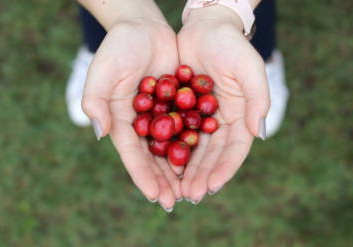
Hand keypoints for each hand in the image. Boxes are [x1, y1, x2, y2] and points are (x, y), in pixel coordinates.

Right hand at [81, 19, 180, 210]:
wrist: (143, 28)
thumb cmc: (118, 48)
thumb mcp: (102, 72)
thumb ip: (96, 101)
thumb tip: (101, 133)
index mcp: (121, 121)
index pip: (133, 155)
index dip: (143, 176)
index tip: (155, 196)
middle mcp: (141, 124)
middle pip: (153, 158)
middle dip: (164, 181)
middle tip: (176, 202)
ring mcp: (160, 116)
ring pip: (172, 149)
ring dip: (181, 170)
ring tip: (192, 190)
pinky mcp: (177, 106)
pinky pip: (187, 129)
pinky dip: (194, 145)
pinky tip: (206, 161)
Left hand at [177, 6, 269, 202]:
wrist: (205, 27)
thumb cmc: (231, 46)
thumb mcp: (249, 69)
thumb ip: (257, 100)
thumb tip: (259, 134)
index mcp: (239, 116)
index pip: (233, 150)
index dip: (224, 170)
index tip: (211, 187)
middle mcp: (220, 121)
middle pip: (211, 155)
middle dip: (202, 175)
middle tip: (190, 195)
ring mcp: (201, 117)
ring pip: (193, 149)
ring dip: (186, 169)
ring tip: (176, 188)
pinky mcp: (182, 109)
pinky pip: (175, 132)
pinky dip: (169, 148)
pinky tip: (161, 163)